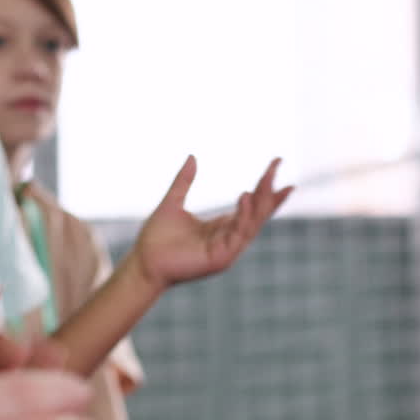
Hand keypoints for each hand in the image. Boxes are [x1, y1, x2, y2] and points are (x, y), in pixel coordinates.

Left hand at [131, 156, 291, 290]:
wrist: (143, 263)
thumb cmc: (155, 238)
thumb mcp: (172, 203)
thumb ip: (184, 181)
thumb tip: (192, 156)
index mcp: (222, 227)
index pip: (251, 205)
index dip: (265, 187)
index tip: (276, 164)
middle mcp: (228, 238)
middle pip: (257, 213)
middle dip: (269, 191)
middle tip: (276, 167)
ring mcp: (227, 250)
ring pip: (252, 223)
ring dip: (260, 202)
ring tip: (265, 180)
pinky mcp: (221, 259)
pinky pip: (238, 235)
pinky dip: (243, 215)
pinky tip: (245, 197)